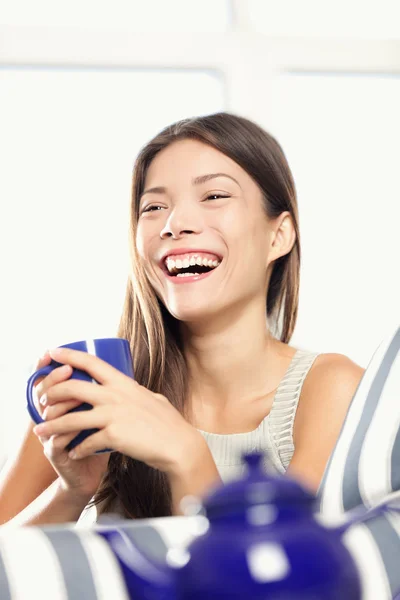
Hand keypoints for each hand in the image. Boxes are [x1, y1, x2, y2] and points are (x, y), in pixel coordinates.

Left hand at [33, 347, 198, 475]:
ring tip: (40, 432)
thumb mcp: (150, 398)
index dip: (69, 355)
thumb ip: (133, 393)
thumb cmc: (167, 423)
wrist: (178, 445)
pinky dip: (76, 449)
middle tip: (41, 401)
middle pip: (72, 388)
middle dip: (51, 393)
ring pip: (72, 418)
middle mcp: (116, 395)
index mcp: (123, 383)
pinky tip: (72, 453)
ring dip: (52, 426)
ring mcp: (114, 415)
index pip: (91, 362)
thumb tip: (126, 388)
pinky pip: (86, 442)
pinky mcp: (114, 436)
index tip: (52, 352)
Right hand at [33, 351, 107, 499]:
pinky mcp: (55, 453)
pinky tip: (75, 426)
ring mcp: (51, 434)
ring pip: (48, 414)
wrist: (93, 472)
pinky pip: (54, 440)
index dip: (48, 365)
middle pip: (43, 392)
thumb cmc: (100, 439)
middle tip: (67, 369)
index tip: (54, 351)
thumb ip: (107, 392)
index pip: (50, 379)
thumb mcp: (104, 411)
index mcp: (62, 403)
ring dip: (61, 404)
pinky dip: (65, 432)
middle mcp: (52, 416)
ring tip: (76, 396)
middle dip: (54, 379)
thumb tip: (123, 366)